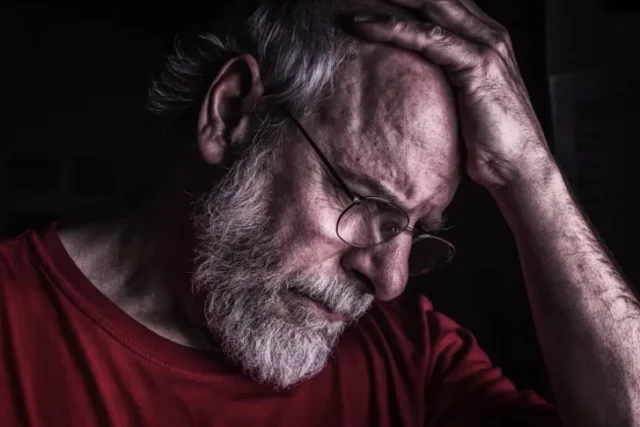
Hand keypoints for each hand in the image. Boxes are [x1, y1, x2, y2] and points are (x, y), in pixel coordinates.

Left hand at [352, 0, 553, 190]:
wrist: (517, 167)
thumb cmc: (490, 141)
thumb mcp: (464, 101)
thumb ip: (446, 79)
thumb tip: (412, 81)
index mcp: (486, 39)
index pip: (444, 3)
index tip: (374, 0)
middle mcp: (489, 35)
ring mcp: (486, 46)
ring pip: (431, 7)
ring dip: (391, 1)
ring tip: (355, 2)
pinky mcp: (477, 64)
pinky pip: (428, 39)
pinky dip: (394, 29)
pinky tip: (366, 27)